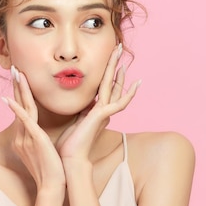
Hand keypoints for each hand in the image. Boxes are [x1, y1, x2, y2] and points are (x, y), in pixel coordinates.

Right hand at [2, 66, 65, 190]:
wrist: (53, 186)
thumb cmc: (53, 169)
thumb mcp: (47, 148)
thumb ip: (45, 136)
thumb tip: (54, 126)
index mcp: (25, 136)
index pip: (23, 110)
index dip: (21, 93)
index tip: (21, 78)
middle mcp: (22, 135)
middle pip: (19, 105)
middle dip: (18, 86)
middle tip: (15, 68)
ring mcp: (26, 137)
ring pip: (22, 107)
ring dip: (19, 89)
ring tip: (17, 73)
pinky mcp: (33, 139)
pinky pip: (24, 120)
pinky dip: (17, 108)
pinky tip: (9, 99)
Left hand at [56, 44, 140, 160]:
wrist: (70, 159)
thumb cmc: (69, 144)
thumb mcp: (73, 121)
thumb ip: (79, 111)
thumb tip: (79, 105)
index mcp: (95, 110)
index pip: (104, 87)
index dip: (108, 73)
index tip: (111, 60)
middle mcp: (102, 109)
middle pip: (111, 82)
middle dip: (114, 63)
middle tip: (117, 47)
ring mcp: (104, 112)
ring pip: (113, 85)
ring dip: (117, 68)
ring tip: (120, 52)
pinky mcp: (103, 115)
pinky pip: (119, 102)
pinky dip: (129, 93)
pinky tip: (136, 83)